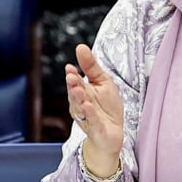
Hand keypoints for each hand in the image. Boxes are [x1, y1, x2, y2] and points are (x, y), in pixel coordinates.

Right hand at [67, 43, 123, 177]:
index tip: (70, 67)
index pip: (75, 82)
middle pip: (75, 94)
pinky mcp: (95, 128)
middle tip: (72, 77)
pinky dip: (90, 114)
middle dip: (73, 86)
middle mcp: (81, 104)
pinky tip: (88, 106)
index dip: (73, 75)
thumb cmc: (106, 107)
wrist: (111, 134)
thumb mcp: (102, 82)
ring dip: (79, 99)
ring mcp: (87, 117)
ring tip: (79, 90)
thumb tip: (80, 47)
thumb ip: (91, 66)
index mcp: (82, 91)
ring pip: (80, 107)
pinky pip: (91, 121)